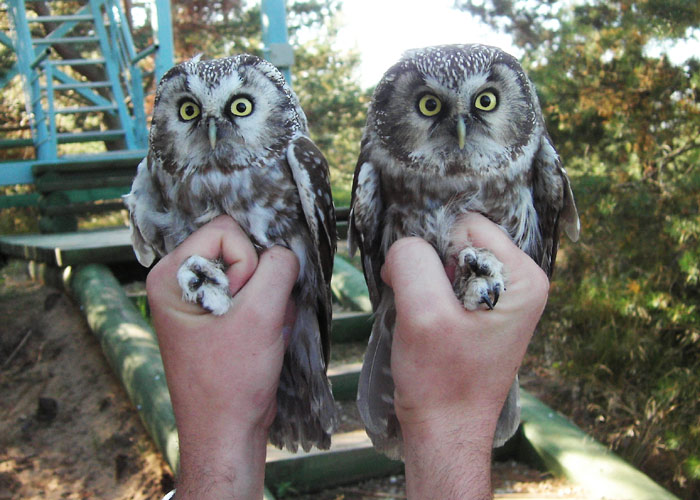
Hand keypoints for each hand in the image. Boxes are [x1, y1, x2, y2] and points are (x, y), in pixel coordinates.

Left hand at [147, 215, 298, 499]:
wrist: (228, 434)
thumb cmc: (232, 381)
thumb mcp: (260, 316)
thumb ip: (278, 268)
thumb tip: (287, 251)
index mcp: (171, 276)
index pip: (225, 231)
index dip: (248, 261)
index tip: (245, 303)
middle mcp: (181, 283)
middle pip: (239, 249)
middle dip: (261, 282)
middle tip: (256, 320)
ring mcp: (200, 302)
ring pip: (252, 274)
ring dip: (268, 301)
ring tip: (262, 334)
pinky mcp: (219, 318)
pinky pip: (254, 296)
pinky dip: (268, 314)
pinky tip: (265, 340)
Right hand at [382, 213, 548, 498]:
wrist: (445, 431)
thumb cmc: (439, 380)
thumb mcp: (422, 314)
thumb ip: (412, 261)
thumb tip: (405, 244)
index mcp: (523, 277)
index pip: (467, 226)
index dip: (434, 252)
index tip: (425, 294)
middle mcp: (522, 281)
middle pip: (461, 240)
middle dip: (431, 267)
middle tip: (423, 310)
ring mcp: (506, 296)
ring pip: (450, 259)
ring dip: (427, 283)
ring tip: (427, 321)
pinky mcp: (487, 310)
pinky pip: (450, 280)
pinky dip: (430, 294)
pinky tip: (429, 324)